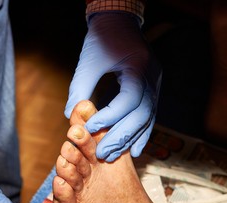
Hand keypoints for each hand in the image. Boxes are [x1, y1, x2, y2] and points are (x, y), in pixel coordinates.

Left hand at [65, 12, 161, 160]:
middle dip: (121, 136)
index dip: (110, 117)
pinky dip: (141, 132)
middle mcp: (153, 77)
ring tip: (114, 155)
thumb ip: (80, 88)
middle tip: (103, 153)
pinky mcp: (152, 89)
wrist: (119, 23)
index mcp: (139, 66)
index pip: (128, 99)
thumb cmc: (102, 39)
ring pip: (147, 118)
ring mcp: (156, 83)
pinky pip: (149, 115)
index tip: (90, 129)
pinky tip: (134, 148)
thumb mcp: (88, 62)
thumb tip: (70, 116)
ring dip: (130, 139)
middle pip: (141, 114)